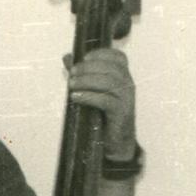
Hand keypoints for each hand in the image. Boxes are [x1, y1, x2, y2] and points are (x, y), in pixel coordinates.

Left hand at [64, 47, 137, 161]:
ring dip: (87, 81)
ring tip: (71, 85)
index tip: (84, 57)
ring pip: (109, 82)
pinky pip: (106, 101)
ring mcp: (126, 99)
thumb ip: (82, 73)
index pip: (119, 57)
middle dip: (89, 68)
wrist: (116, 141)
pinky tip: (76, 97)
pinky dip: (89, 96)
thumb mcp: (93, 90)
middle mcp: (128, 85)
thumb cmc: (104, 114)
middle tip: (72, 73)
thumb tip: (67, 57)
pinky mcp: (121, 113)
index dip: (102, 54)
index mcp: (123, 77)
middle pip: (111, 68)